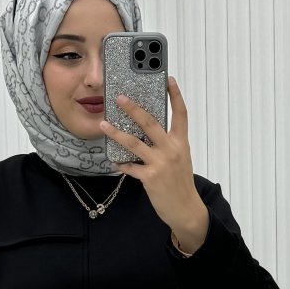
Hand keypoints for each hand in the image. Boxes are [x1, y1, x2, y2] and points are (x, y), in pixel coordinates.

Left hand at [100, 76, 205, 234]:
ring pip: (134, 143)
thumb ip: (168, 144)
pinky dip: (121, 164)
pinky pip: (130, 167)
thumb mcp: (181, 159)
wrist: (186, 209)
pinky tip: (114, 161)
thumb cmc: (181, 183)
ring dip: (116, 133)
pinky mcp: (150, 178)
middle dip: (133, 108)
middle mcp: (172, 149)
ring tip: (104, 124)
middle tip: (120, 97)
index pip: (181, 113)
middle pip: (151, 122)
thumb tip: (148, 132)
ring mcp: (160, 163)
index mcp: (181, 142)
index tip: (170, 79)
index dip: (176, 95)